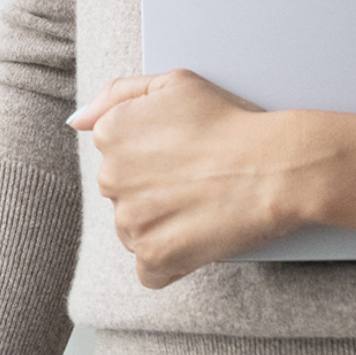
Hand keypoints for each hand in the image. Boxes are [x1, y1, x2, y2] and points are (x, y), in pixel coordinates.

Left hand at [68, 69, 303, 288]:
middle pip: (126, 196)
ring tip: (207, 207)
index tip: (190, 157)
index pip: (119, 159)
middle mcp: (111, 177)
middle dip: (159, 194)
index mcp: (112, 134)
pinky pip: (152, 271)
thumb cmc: (236, 123)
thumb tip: (76, 121)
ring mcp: (131, 220)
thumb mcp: (177, 84)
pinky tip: (201, 238)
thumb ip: (118, 94)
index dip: (159, 160)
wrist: (279, 166)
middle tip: (204, 181)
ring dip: (167, 227)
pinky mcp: (154, 255)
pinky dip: (175, 261)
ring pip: (137, 233)